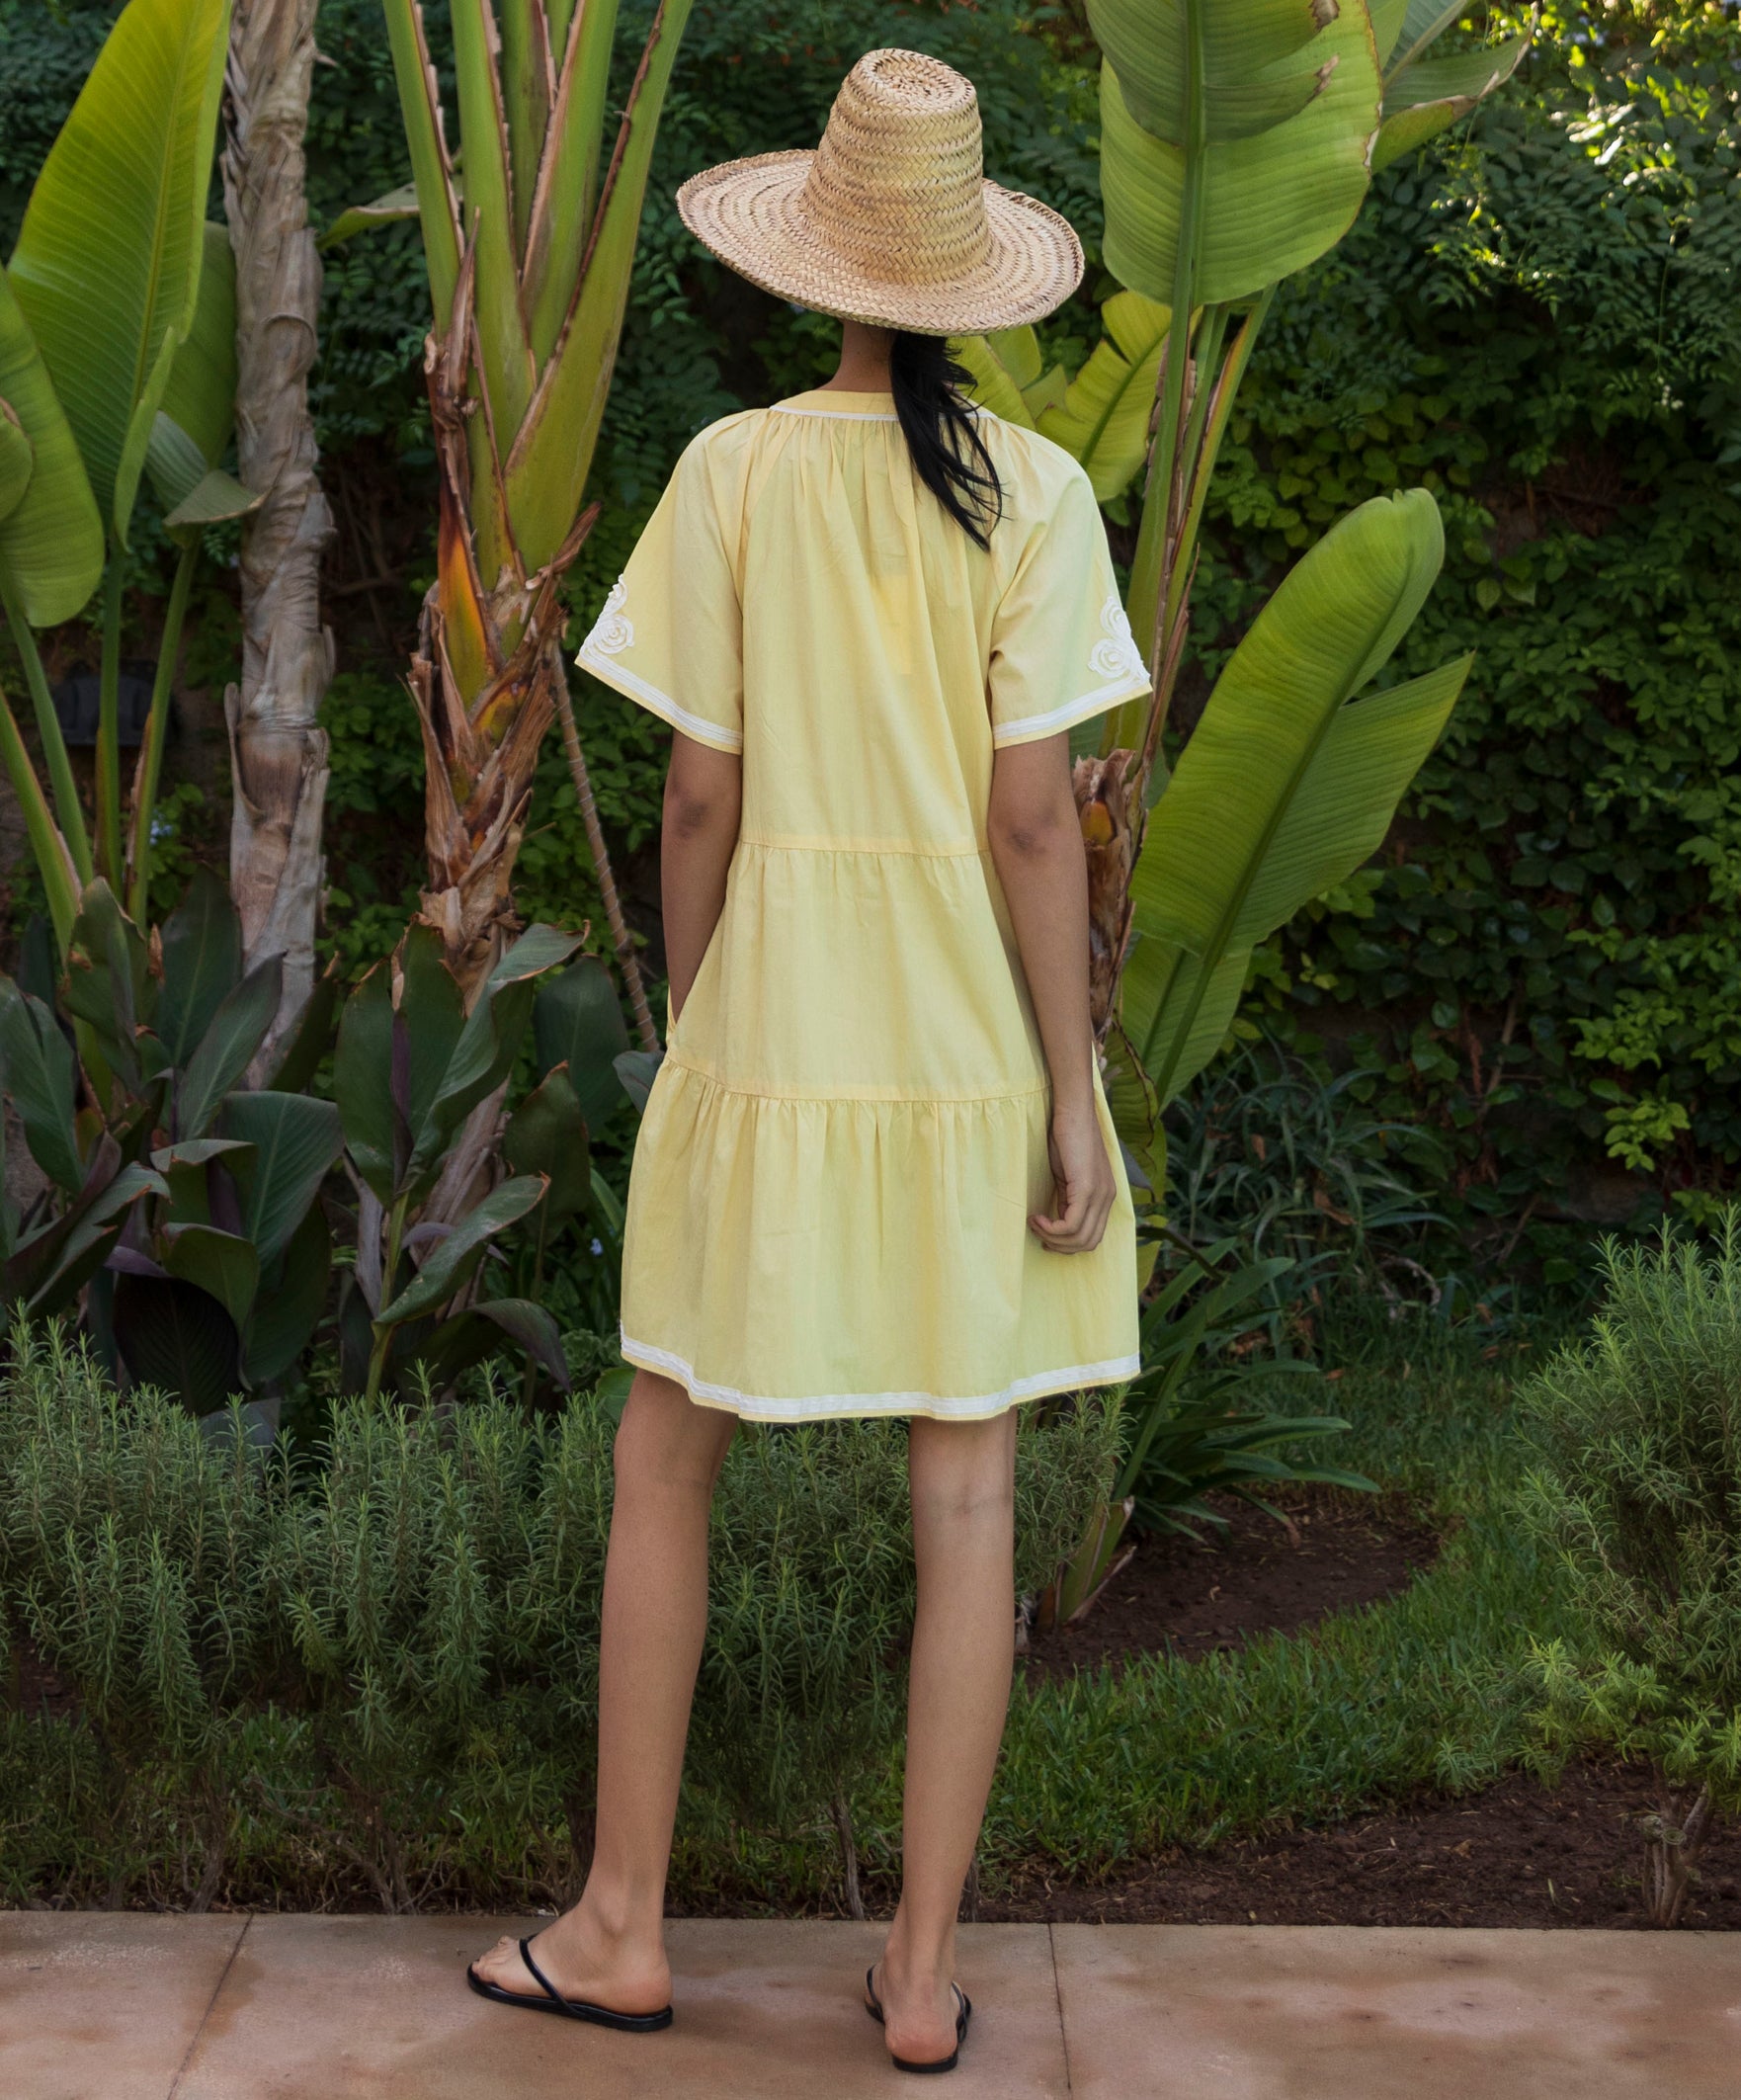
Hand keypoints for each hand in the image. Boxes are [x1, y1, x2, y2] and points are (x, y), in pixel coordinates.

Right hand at [1029, 1101, 1116, 1254]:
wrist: (1073, 1112)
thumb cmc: (1066, 1137)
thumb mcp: (1067, 1175)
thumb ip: (1068, 1198)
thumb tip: (1058, 1219)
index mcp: (1104, 1196)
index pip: (1092, 1236)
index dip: (1067, 1244)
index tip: (1045, 1235)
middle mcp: (1107, 1199)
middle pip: (1088, 1243)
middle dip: (1059, 1246)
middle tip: (1038, 1233)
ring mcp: (1100, 1194)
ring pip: (1080, 1238)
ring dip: (1052, 1238)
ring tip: (1035, 1223)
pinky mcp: (1088, 1188)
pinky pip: (1071, 1224)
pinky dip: (1051, 1228)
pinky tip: (1037, 1217)